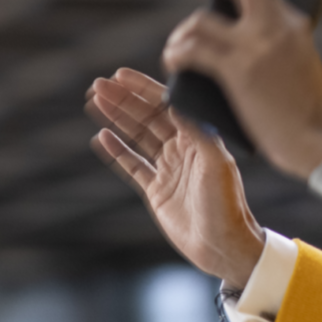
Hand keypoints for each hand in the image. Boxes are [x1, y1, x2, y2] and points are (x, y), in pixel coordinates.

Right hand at [86, 68, 263, 288]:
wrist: (222, 245)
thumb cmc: (226, 204)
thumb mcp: (216, 164)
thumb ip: (198, 132)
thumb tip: (176, 103)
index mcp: (198, 138)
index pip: (166, 106)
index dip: (143, 89)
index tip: (121, 75)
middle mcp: (182, 149)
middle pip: (147, 118)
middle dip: (123, 100)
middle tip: (98, 85)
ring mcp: (168, 169)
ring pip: (137, 137)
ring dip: (117, 119)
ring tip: (95, 102)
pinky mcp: (157, 190)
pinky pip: (132, 165)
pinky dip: (117, 151)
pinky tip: (101, 137)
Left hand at [162, 0, 321, 178]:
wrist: (315, 142)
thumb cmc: (303, 110)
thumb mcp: (298, 60)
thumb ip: (274, 36)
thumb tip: (238, 22)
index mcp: (293, 20)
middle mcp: (277, 24)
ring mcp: (258, 45)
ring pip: (201, 21)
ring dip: (181, 35)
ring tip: (175, 52)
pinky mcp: (240, 69)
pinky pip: (195, 50)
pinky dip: (178, 53)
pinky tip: (173, 61)